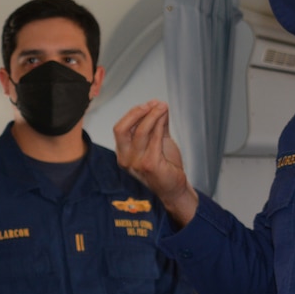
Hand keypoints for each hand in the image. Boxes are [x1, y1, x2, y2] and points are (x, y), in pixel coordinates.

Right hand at [113, 101, 197, 226]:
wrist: (174, 189)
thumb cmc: (165, 168)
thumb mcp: (158, 142)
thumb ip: (157, 125)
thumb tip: (157, 105)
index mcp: (123, 153)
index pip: (120, 129)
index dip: (132, 114)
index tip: (147, 105)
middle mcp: (125, 159)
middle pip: (122, 129)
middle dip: (137, 113)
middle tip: (152, 104)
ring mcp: (136, 163)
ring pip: (140, 131)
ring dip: (152, 115)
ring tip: (162, 107)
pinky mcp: (149, 164)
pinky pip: (154, 138)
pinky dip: (160, 125)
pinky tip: (165, 118)